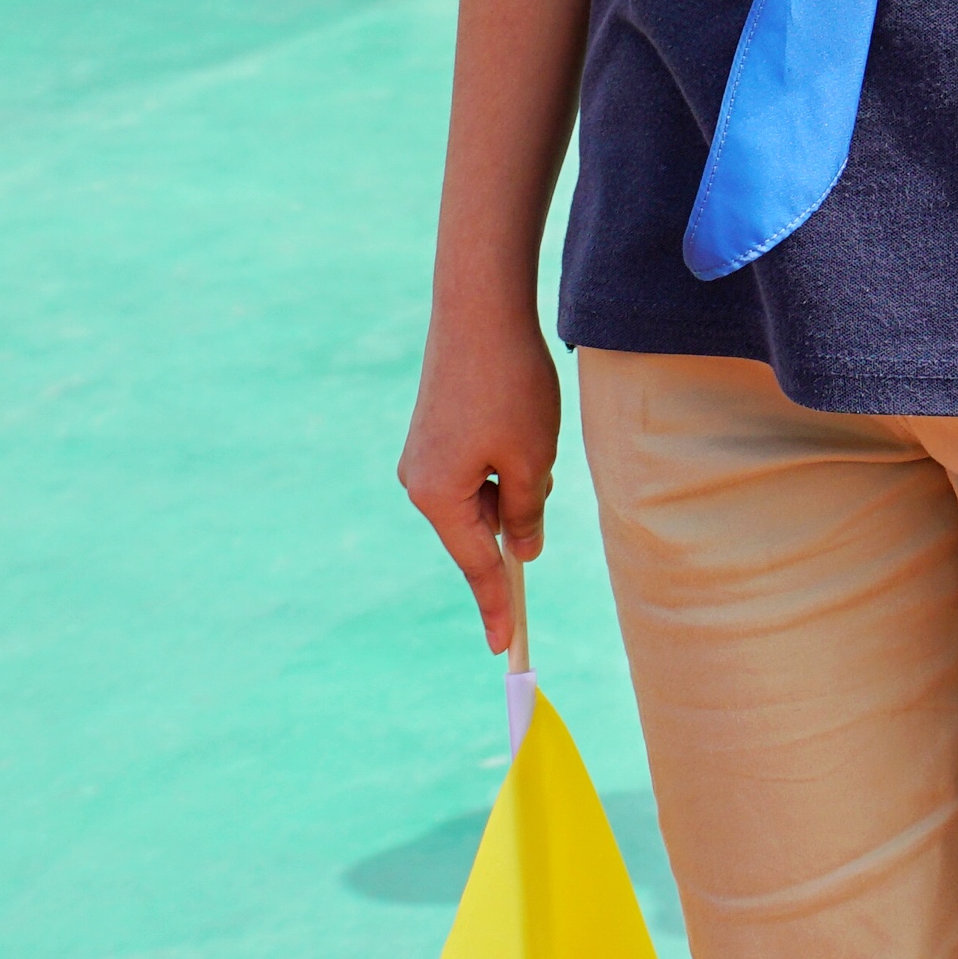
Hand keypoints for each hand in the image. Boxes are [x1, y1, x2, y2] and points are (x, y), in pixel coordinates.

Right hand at [396, 296, 565, 656]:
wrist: (479, 309)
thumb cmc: (509, 387)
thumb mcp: (532, 460)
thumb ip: (527, 515)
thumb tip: (522, 553)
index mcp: (438, 498)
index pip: (479, 567)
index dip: (499, 606)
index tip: (507, 649)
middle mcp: (419, 482)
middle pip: (482, 528)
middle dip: (519, 511)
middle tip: (538, 457)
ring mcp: (423, 457)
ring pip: (485, 496)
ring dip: (517, 478)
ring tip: (528, 426)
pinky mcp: (434, 432)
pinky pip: (477, 468)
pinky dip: (506, 458)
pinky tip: (517, 416)